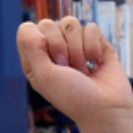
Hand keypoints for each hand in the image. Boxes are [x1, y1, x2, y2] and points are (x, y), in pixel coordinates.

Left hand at [17, 17, 132, 128]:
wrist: (104, 109)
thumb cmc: (71, 96)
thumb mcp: (43, 75)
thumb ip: (31, 48)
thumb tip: (27, 25)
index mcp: (35, 58)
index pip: (28, 30)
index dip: (39, 41)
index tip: (50, 62)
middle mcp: (53, 50)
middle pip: (49, 23)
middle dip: (60, 46)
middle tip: (67, 69)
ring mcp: (75, 45)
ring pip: (71, 23)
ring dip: (78, 49)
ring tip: (81, 69)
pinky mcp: (96, 43)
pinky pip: (92, 28)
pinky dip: (94, 47)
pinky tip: (96, 63)